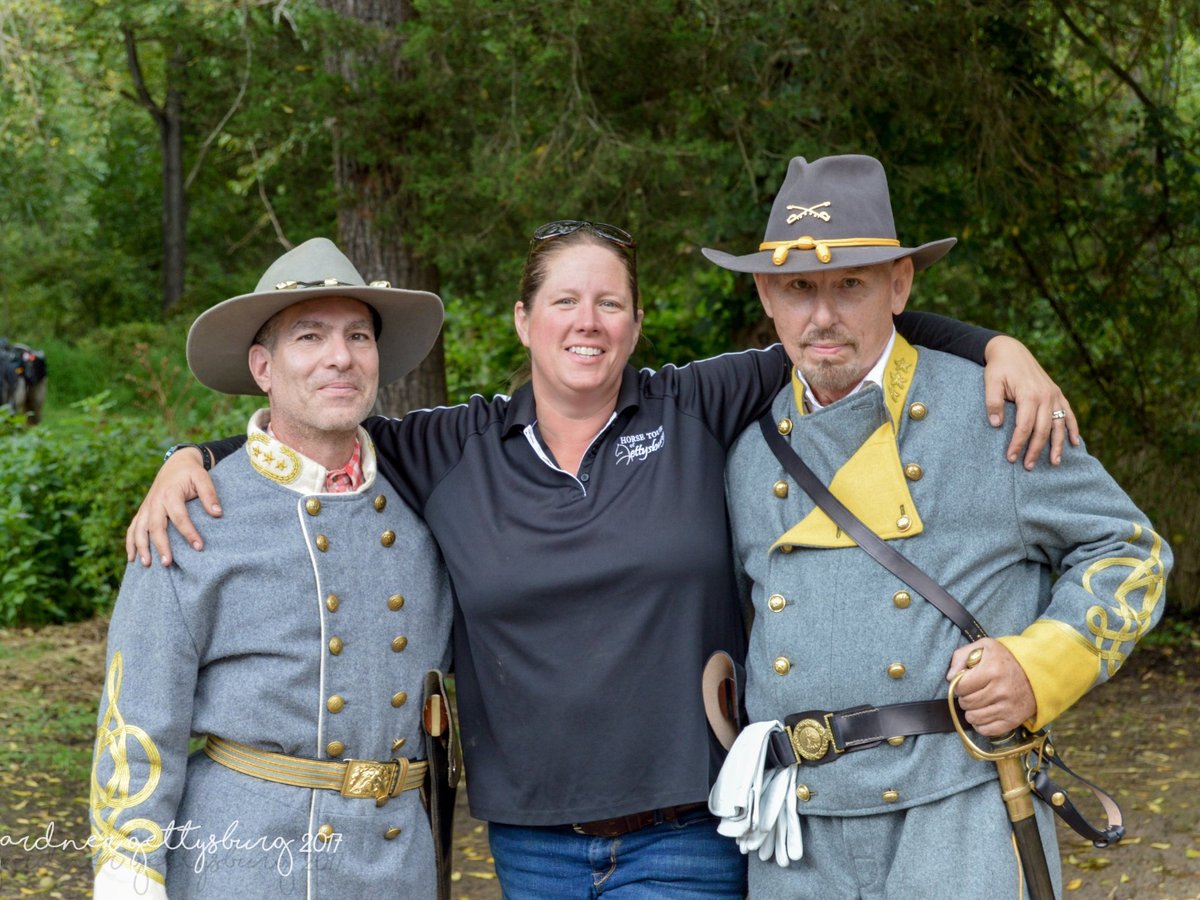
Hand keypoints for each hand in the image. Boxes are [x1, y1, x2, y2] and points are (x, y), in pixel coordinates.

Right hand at [124, 447, 222, 565]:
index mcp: (170, 494)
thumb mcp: (203, 477)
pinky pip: (132, 528)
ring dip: (141, 547)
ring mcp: (146, 507)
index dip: (189, 532)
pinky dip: (130, 543)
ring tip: (147, 564)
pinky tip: (132, 558)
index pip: (180, 517)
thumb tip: (218, 513)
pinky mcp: (143, 511)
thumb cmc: (191, 473)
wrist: (176, 463)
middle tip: (168, 563)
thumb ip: (210, 494)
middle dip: (161, 545)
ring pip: (139, 529)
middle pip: (156, 526)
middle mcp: (155, 501)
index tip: (199, 547)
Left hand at [946, 639, 1035, 736]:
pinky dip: (980, 724)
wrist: (1037, 674)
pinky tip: (984, 713)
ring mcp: (1008, 707)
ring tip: (977, 703)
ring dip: (971, 711)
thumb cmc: (1006, 659)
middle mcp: (1001, 690)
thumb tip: (950, 677)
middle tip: (972, 693)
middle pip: (966, 703)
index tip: (965, 683)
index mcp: (992, 670)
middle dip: (964, 698)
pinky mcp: (1013, 720)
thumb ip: (961, 656)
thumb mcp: (984, 647)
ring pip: (974, 718)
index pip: (961, 686)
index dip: (959, 685)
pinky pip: (986, 730)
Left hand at [982, 335, 1079, 468]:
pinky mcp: (1057, 393)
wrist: (1011, 350)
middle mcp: (1045, 396)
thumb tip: (996, 424)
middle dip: (1036, 450)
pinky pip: (1069, 413)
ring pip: (1059, 424)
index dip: (1018, 444)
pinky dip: (1073, 428)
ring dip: (1057, 445)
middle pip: (1043, 430)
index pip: (1024, 426)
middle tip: (1028, 466)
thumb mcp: (991, 382)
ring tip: (1054, 462)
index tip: (1011, 458)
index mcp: (1029, 394)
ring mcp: (1054, 395)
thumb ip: (993, 402)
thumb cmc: (999, 368)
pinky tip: (1075, 443)